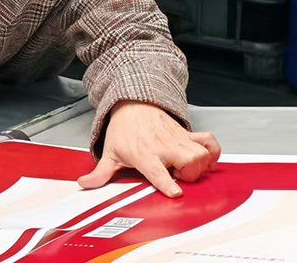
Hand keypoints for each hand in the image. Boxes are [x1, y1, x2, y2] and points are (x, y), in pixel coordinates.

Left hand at [78, 100, 220, 197]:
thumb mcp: (109, 152)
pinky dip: (212, 150)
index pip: (157, 171)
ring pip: (201, 152)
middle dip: (191, 173)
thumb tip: (84, 183)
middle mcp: (163, 146)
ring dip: (201, 164)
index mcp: (144, 154)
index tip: (176, 193)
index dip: (167, 183)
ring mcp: (177, 139)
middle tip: (180, 176)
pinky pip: (208, 140)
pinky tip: (205, 159)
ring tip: (188, 168)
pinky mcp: (187, 134)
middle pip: (189, 160)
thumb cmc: (123, 129)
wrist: (133, 103)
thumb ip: (100, 173)